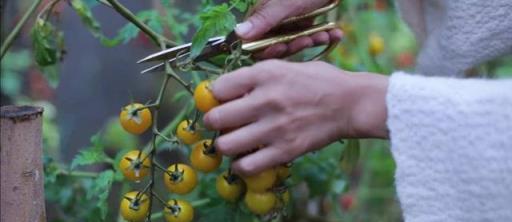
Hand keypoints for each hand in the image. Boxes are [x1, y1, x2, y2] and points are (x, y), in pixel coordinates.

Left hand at [203, 60, 388, 174]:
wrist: (350, 103)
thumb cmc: (318, 81)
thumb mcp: (284, 66)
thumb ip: (255, 77)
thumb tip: (226, 89)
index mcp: (264, 74)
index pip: (218, 88)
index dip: (214, 96)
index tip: (219, 100)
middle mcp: (265, 100)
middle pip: (215, 118)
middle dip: (213, 121)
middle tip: (220, 123)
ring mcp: (274, 128)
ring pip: (225, 145)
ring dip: (225, 145)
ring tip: (233, 141)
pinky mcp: (285, 151)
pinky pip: (247, 166)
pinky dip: (240, 165)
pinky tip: (245, 159)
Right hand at [236, 0, 342, 57]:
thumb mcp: (284, 4)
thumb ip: (263, 19)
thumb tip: (238, 33)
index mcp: (262, 15)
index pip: (257, 42)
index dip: (267, 49)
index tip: (282, 47)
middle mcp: (273, 20)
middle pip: (277, 45)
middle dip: (293, 45)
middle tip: (307, 40)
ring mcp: (290, 22)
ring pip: (295, 42)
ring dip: (310, 41)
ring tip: (324, 34)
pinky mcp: (306, 22)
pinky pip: (311, 36)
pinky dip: (323, 36)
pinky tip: (335, 33)